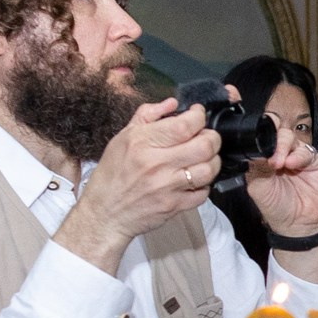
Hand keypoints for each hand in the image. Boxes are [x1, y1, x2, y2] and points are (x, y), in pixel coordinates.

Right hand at [53, 100, 219, 274]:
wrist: (104, 214)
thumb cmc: (112, 174)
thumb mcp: (122, 138)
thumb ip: (148, 116)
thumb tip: (172, 103)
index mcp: (143, 143)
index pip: (185, 125)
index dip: (199, 116)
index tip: (198, 115)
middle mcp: (157, 164)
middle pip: (204, 146)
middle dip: (212, 137)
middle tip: (206, 137)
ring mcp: (167, 187)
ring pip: (209, 170)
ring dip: (212, 161)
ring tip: (204, 158)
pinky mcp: (174, 206)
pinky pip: (203, 194)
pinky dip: (204, 185)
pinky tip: (195, 180)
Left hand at [244, 106, 317, 239]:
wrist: (298, 224)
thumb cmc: (276, 207)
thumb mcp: (258, 187)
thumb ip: (255, 167)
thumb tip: (255, 149)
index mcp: (263, 158)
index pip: (260, 138)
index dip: (259, 135)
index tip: (255, 141)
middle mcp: (279, 154)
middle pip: (276, 133)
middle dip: (272, 140)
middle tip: (270, 158)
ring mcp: (296, 156)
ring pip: (290, 137)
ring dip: (283, 147)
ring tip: (279, 164)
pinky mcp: (312, 161)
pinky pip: (306, 151)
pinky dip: (298, 155)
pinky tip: (292, 164)